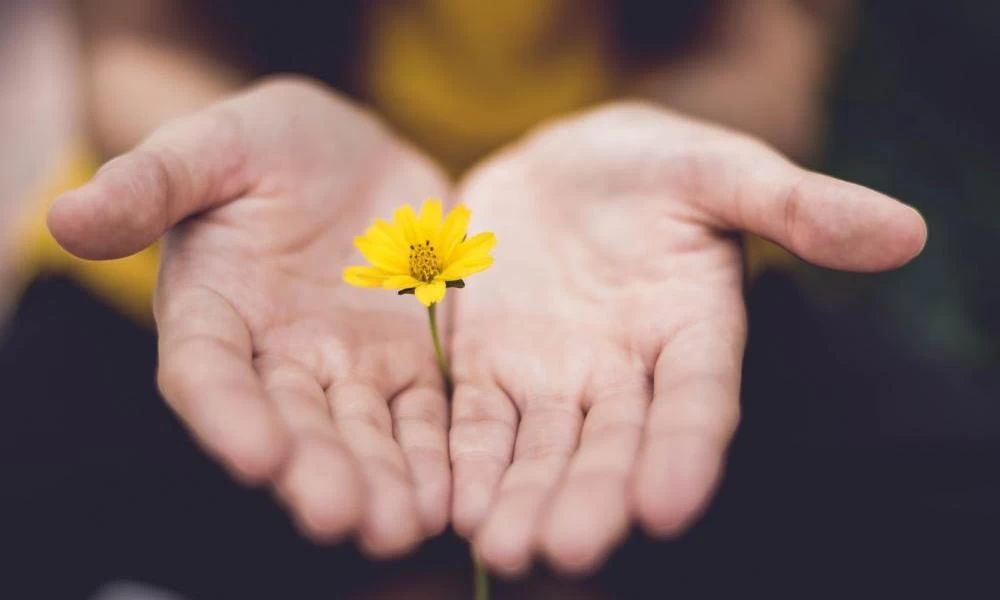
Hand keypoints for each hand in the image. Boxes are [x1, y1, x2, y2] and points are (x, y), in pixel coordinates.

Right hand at [48, 78, 452, 555]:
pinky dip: (435, 455)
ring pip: (362, 433)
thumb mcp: (212, 146)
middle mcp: (276, 356)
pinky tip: (450, 496)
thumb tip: (66, 216)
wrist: (349, 153)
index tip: (256, 455)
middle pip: (292, 423)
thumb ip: (152, 183)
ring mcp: (347, 365)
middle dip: (315, 471)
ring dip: (380, 481)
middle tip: (342, 517)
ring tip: (400, 526)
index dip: (228, 414)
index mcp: (213, 310)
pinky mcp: (408, 362)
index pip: (208, 372)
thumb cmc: (265, 145)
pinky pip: (423, 415)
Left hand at [447, 102, 925, 574]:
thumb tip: (905, 231)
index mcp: (693, 330)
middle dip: (591, 497)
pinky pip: (477, 422)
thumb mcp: (718, 169)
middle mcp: (626, 373)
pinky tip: (453, 505)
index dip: (686, 450)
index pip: (697, 400)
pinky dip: (467, 461)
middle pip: (612, 445)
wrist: (561, 167)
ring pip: (541, 449)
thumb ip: (795, 203)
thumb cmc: (652, 166)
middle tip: (567, 551)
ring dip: (523, 498)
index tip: (668, 506)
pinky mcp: (490, 368)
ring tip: (504, 548)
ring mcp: (554, 377)